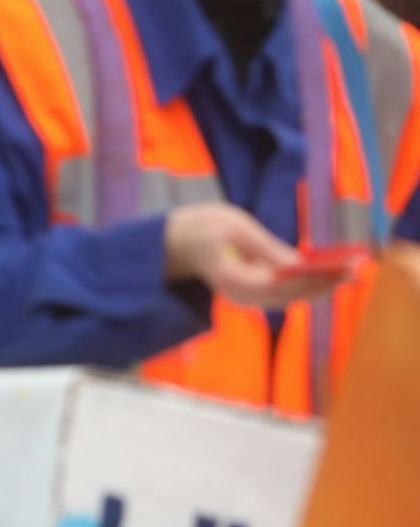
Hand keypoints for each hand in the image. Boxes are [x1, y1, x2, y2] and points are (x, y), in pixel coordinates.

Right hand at [164, 203, 350, 308]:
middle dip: (323, 284)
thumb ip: (267, 247)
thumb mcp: (233, 226)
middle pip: (290, 297)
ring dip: (318, 287)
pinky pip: (283, 295)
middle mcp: (241, 296)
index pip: (280, 284)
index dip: (312, 279)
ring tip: (346, 273)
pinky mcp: (251, 295)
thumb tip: (301, 264)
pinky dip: (305, 286)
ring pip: (290, 299)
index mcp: (233, 279)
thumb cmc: (201, 227)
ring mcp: (245, 299)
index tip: (338, 268)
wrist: (174, 243)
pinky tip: (324, 276)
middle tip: (353, 270)